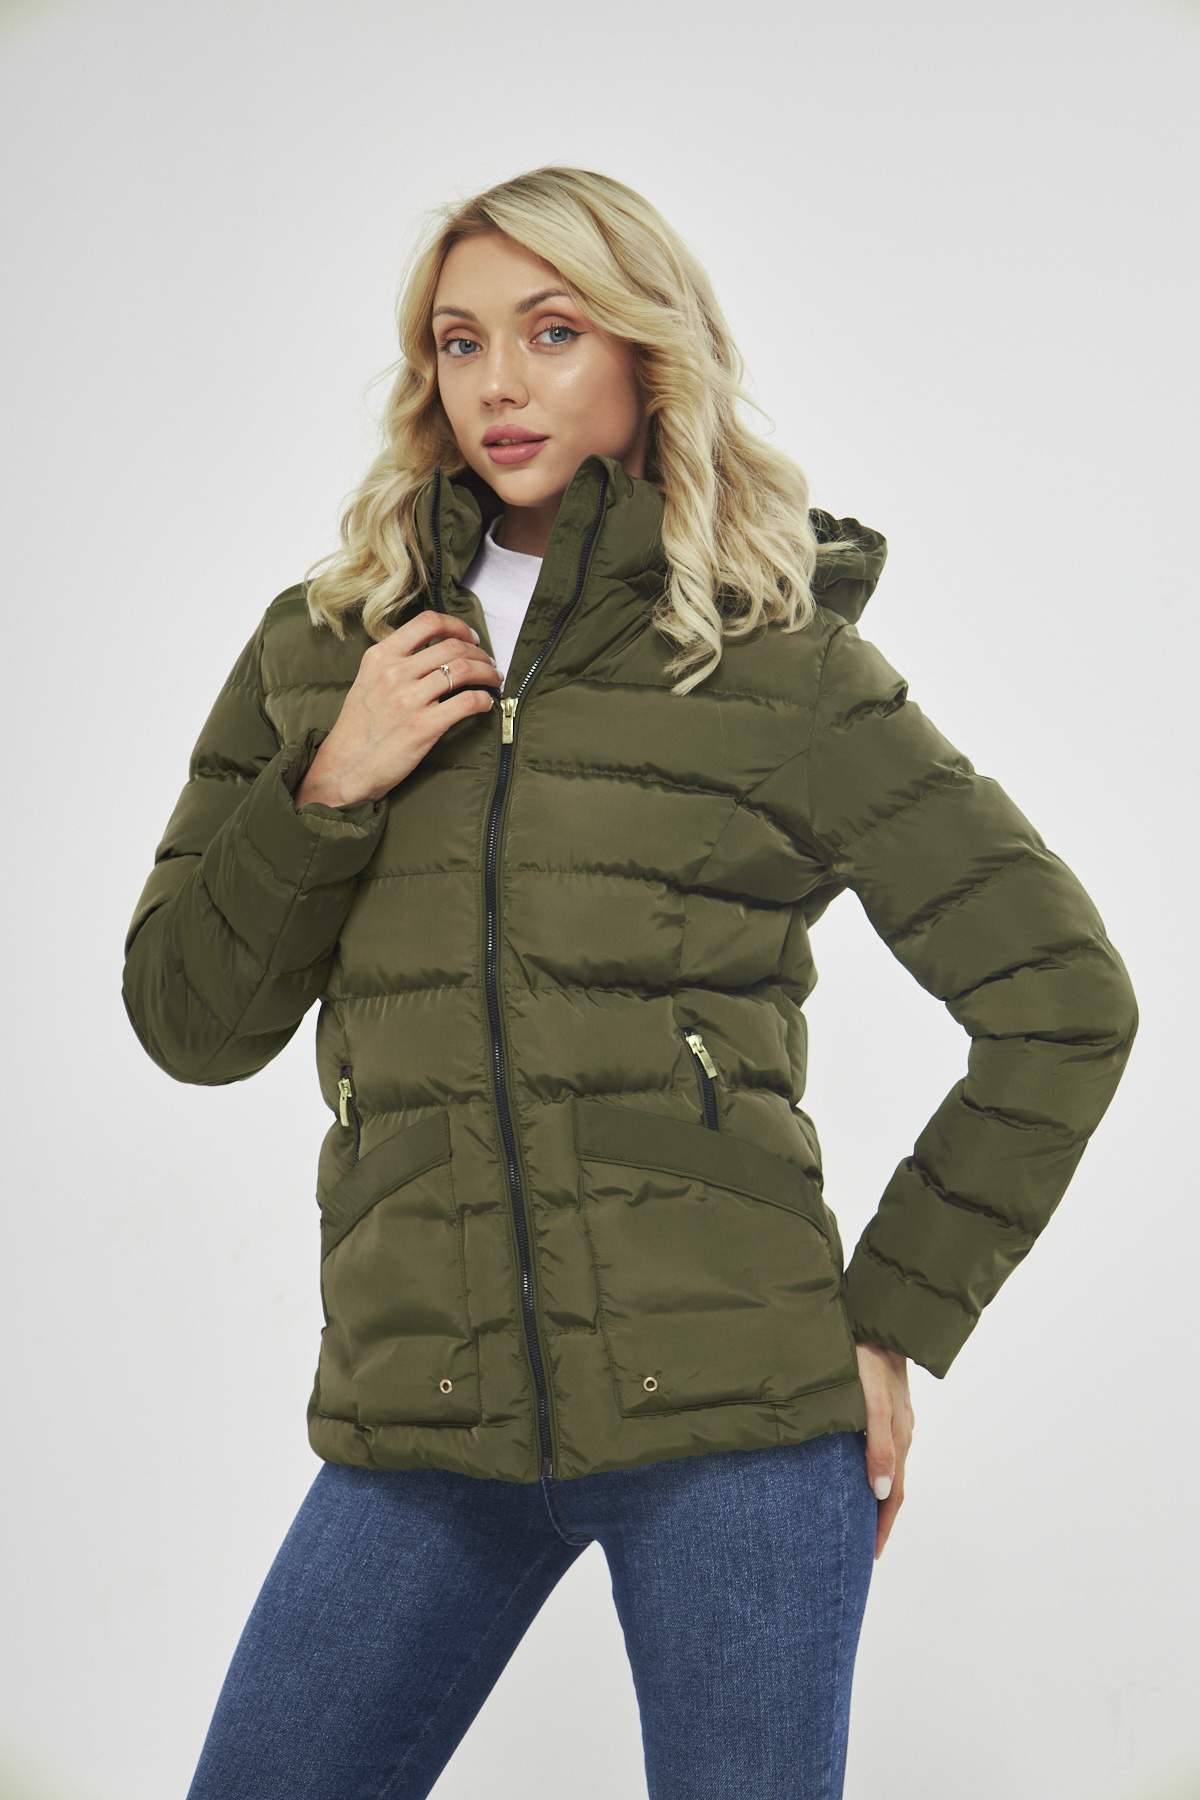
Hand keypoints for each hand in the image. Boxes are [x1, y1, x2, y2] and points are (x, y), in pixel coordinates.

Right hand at [295, 611, 500, 807]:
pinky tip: (486, 704)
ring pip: (464, 669)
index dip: (457, 625)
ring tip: (494, 679)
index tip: (470, 636)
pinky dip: (484, 699)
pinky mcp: (423, 726)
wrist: (343, 769)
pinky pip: (467, 702)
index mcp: (380, 657)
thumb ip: (393, 664)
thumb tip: (430, 653)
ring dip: (487, 672)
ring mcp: (409, 699)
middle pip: (453, 645)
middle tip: (488, 662)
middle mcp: (395, 673)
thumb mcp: (367, 682)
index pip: (427, 622)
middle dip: (480, 652)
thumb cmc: (357, 730)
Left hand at [855, 1342, 913, 1559]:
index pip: (894, 1494)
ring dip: (875, 1489)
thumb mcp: (872, 1407)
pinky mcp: (885, 1403)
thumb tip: (880, 1492)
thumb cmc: (869, 1360)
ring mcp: (894, 1417)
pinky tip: (856, 1462)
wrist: (878, 1320)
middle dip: (880, 1514)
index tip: (872, 1554)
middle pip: (892, 1483)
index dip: (883, 1525)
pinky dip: (871, 1464)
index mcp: (899, 1439)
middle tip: (864, 1541)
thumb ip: (878, 1448)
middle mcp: (901, 1432)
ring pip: (886, 1463)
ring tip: (859, 1509)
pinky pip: (880, 1444)